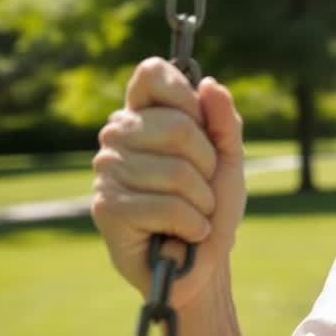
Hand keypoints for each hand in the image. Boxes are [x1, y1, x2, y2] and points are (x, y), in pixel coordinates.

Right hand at [91, 57, 246, 308]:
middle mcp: (117, 137)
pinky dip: (193, 224)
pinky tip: (186, 234)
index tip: (201, 126)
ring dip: (202, 200)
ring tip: (194, 213)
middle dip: (208, 163)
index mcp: (143, 115)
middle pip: (177, 126)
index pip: (151, 73)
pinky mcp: (107, 208)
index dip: (186, 96)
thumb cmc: (211, 206)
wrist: (203, 262)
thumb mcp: (228, 158)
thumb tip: (210, 85)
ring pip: (177, 172)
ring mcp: (107, 171)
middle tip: (202, 185)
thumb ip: (223, 120)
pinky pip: (168, 206)